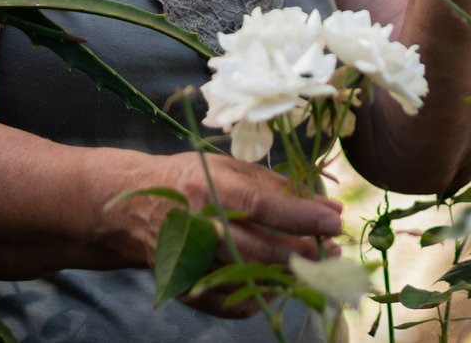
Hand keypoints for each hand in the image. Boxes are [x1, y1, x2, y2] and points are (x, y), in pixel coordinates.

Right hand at [109, 152, 341, 317]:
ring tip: (318, 262)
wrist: (136, 210)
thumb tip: (327, 204)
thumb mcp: (230, 168)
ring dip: (293, 274)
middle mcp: (197, 229)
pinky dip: (267, 293)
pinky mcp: (189, 289)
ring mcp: (191, 263)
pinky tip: (283, 279)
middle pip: (259, 249)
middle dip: (305, 252)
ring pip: (253, 279)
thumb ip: (278, 186)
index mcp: (206, 190)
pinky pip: (237, 301)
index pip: (260, 206)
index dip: (301, 216)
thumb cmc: (191, 180)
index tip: (335, 219)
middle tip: (334, 249)